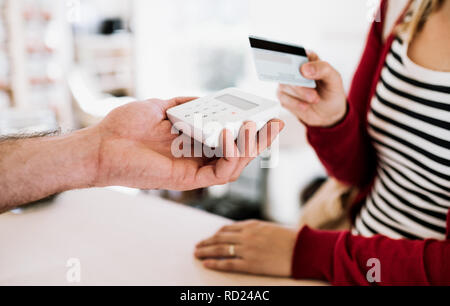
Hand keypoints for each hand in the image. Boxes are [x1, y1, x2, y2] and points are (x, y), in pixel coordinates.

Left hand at [91, 97, 284, 190]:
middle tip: (276, 123)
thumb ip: (185, 103)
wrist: (102, 144)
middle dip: (260, 140)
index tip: (264, 114)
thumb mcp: (160, 105)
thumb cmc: (125, 125)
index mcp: (192, 141)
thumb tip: (205, 98)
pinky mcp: (187, 179)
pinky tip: (231, 137)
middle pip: (237, 153)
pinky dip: (230, 156)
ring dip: (250, 148)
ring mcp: (193, 170)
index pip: (228, 138)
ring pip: (234, 165)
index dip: (248, 129)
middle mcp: (196, 157)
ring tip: (256, 127)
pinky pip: (219, 173)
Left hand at [195, 220, 297, 276]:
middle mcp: (246, 236)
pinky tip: (206, 263)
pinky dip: (215, 263)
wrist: (303, 249)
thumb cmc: (291, 238)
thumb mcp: (270, 228)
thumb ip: (255, 229)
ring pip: (220, 250)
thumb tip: (243, 232)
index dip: (215, 234)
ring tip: (197, 254)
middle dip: (206, 242)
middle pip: (219, 238)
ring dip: (206, 251)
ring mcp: (247, 250)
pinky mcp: (251, 264)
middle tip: (197, 246)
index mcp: (251, 225)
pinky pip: (228, 264)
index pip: (227, 229)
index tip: (210, 237)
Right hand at [277, 52, 346, 127]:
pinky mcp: (283, 96)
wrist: (329, 112)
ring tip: (314, 100)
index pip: (296, 53)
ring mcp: (288, 82)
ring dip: (300, 95)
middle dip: (300, 84)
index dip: (295, 60)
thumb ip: (322, 69)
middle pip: (287, 70)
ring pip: (285, 85)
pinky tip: (305, 106)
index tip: (302, 71)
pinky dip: (295, 103)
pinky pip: (283, 98)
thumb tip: (304, 69)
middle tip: (314, 95)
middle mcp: (294, 69)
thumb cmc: (331, 91)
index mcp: (307, 58)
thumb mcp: (334, 78)